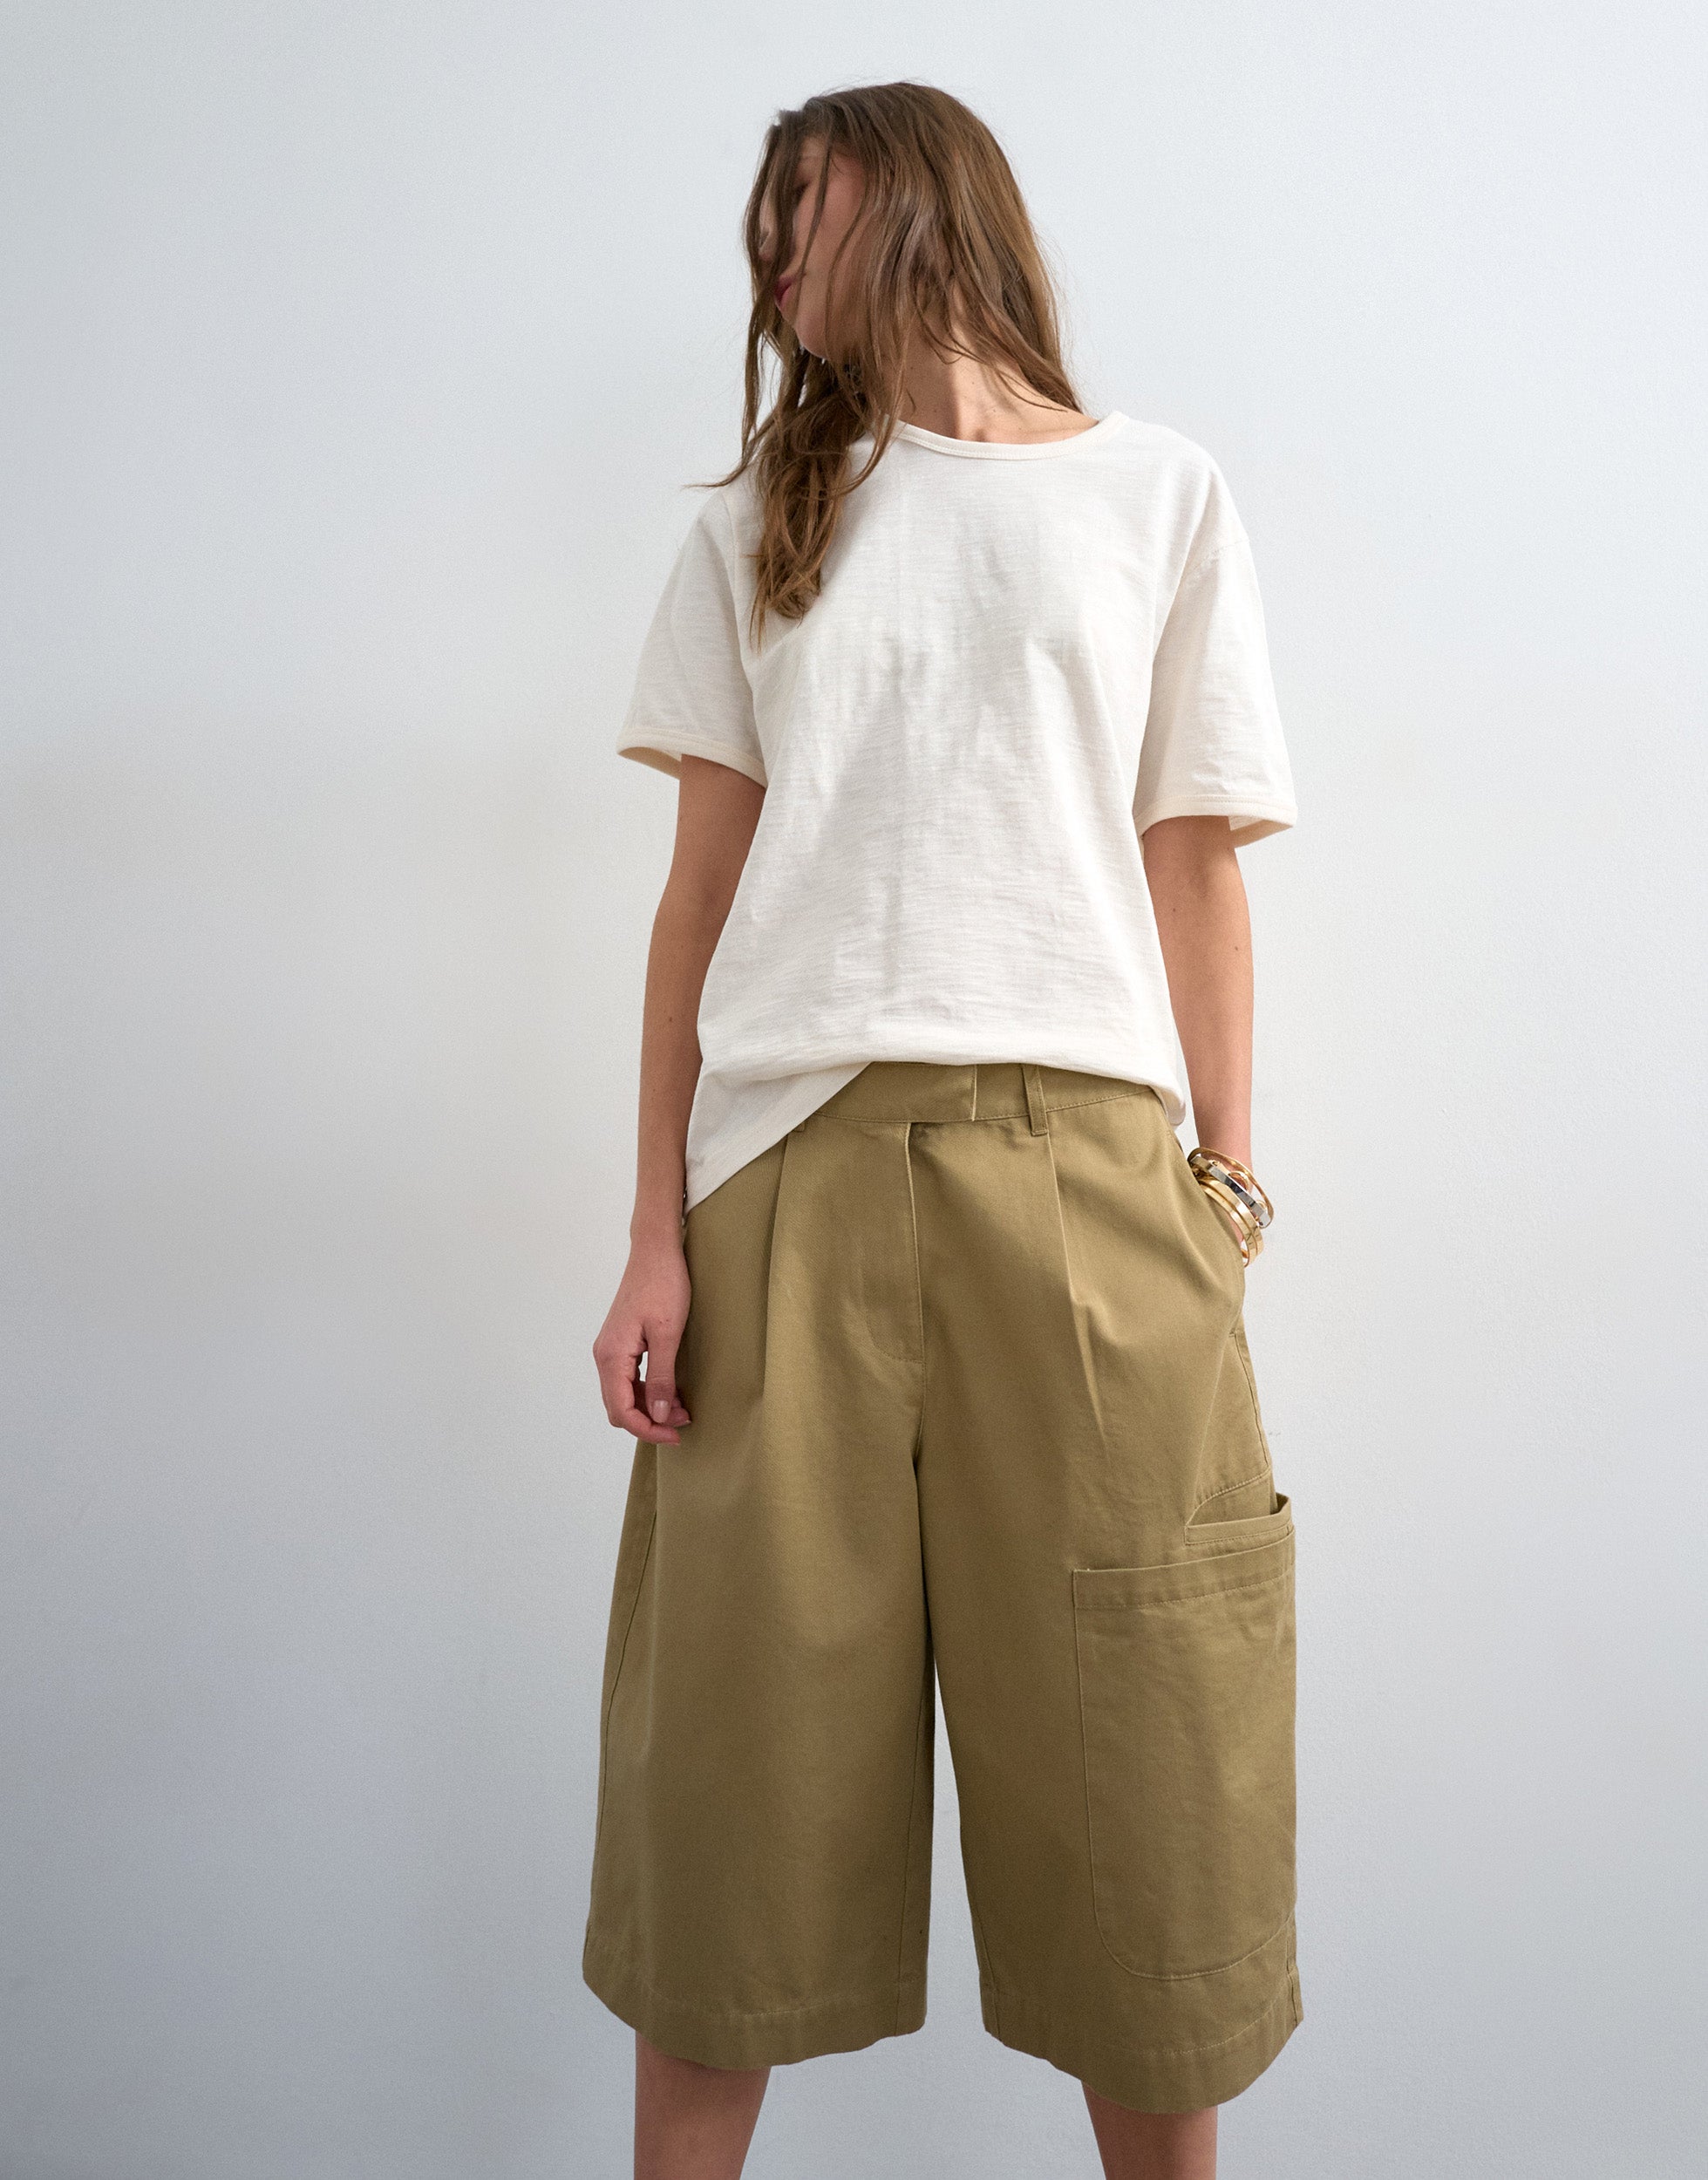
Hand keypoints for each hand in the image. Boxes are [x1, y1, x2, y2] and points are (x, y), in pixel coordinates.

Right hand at [592, 1236, 693, 1444]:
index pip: (621, 1411)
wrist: (655, 1251)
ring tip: (681, 1409)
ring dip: (649, 1407)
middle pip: (619, 1407)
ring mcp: (611, 1349)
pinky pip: (628, 1379)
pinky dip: (647, 1391)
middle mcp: (604, 1355)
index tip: (675, 1435)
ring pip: (623, 1394)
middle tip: (682, 1422)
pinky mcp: (621, 1343)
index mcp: (612, 1356)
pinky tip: (670, 1391)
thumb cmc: (664, 1285)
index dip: (647, 1430)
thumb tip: (656, 1415)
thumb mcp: (668, 1334)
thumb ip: (661, 1378)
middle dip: (649, 1421)